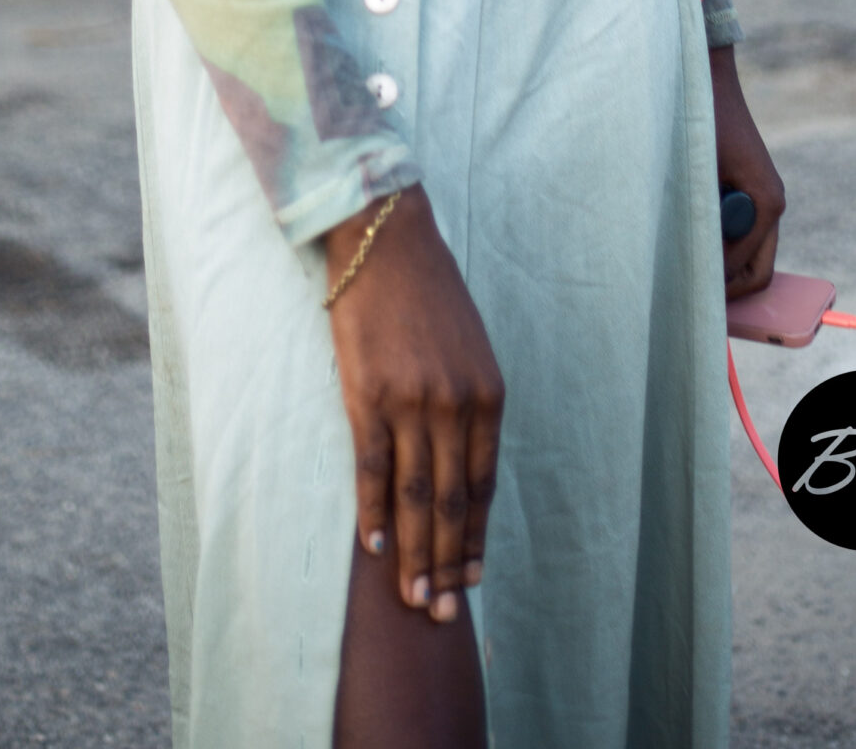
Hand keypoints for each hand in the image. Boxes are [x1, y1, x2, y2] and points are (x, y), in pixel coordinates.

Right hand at [323, 186, 504, 621]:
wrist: (386, 241)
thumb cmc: (428, 295)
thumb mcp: (468, 351)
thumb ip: (469, 407)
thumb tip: (459, 469)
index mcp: (487, 395)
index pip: (483, 486)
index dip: (475, 539)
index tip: (470, 581)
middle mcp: (455, 405)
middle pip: (451, 503)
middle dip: (447, 565)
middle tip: (440, 614)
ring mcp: (412, 402)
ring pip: (415, 499)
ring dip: (413, 556)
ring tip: (411, 599)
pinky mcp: (368, 395)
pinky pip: (373, 469)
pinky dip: (374, 513)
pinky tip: (373, 546)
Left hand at [710, 45, 784, 297]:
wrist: (705, 81)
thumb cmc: (702, 123)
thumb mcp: (698, 175)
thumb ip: (702, 220)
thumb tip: (698, 265)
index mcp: (767, 202)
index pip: (749, 269)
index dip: (719, 288)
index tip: (690, 298)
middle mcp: (771, 204)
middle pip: (757, 271)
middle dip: (728, 288)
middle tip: (690, 298)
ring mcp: (762, 199)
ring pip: (747, 255)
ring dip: (720, 263)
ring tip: (683, 266)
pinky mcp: (748, 191)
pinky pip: (738, 233)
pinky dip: (717, 242)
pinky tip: (688, 236)